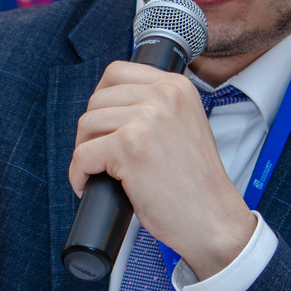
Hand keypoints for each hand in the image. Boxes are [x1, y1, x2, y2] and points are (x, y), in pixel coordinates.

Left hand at [69, 61, 255, 279]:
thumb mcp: (183, 125)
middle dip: (91, 130)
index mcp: (176, 86)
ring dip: (84, 150)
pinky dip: (78, 173)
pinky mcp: (129, 147)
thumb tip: (107, 105)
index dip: (101, 99)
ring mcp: (146, 119)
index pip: (116, 72)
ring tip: (97, 171)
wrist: (212, 217)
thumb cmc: (195, 182)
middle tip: (99, 155)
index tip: (102, 124)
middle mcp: (163, 95)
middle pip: (97, 99)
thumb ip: (154, 107)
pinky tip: (88, 185)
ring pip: (86, 124)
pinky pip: (82, 154)